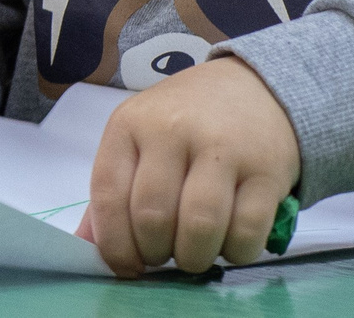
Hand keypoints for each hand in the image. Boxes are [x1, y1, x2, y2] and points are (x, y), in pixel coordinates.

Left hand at [77, 58, 300, 277]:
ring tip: (195, 251)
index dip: (114, 244)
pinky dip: (236, 253)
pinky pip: (247, 232)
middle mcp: (173, 130)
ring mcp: (223, 148)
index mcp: (130, 124)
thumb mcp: (138, 138)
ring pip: (200, 228)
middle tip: (164, 254)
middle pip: (153, 217)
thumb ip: (113, 190)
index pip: (108, 195)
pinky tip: (230, 242)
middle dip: (155, 253)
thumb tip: (85, 246)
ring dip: (194, 257)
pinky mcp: (267, 170)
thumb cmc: (185, 120)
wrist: (253, 87)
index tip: (126, 266)